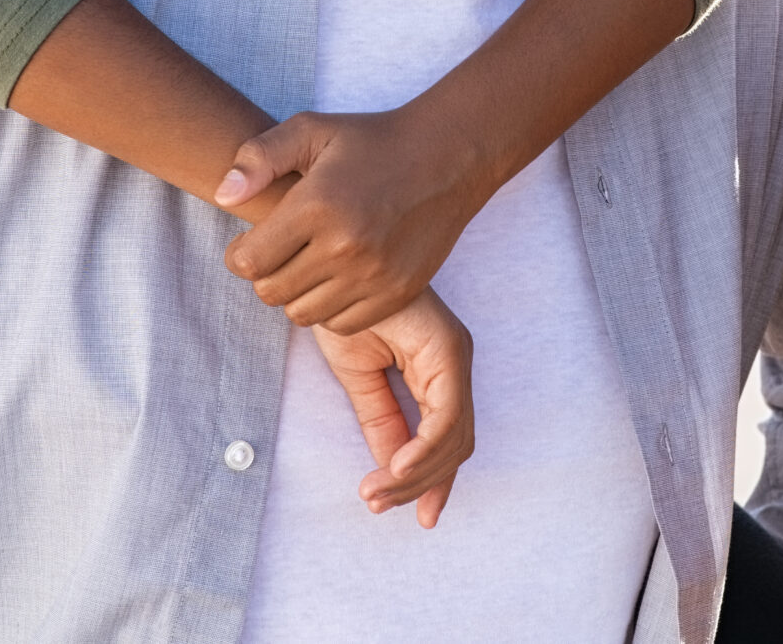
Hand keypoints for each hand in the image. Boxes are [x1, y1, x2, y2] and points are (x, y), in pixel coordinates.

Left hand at [217, 107, 489, 333]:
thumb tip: (223, 197)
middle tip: (283, 251)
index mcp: (317, 205)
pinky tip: (339, 276)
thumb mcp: (311, 130)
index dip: (240, 253)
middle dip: (267, 274)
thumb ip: (258, 158)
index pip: (248, 263)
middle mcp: (346, 246)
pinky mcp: (399, 293)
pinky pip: (342, 323)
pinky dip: (332, 307)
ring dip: (298, 293)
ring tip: (311, 262)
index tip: (254, 240)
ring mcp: (375, 275)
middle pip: (271, 293)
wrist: (449, 156)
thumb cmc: (371, 141)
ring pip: (303, 314)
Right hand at [310, 287, 476, 528]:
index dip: (434, 481)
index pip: (450, 439)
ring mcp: (454, 353)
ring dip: (416, 475)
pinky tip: (393, 468)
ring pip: (454, 437)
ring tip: (374, 492)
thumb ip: (382, 420)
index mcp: (439, 368)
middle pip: (455, 445)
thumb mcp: (359, 377)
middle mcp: (454, 361)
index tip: (411, 515)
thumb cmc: (341, 310)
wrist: (327, 266)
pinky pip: (446, 414)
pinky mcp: (445, 348)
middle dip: (420, 485)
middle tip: (376, 503)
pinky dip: (424, 450)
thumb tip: (394, 472)